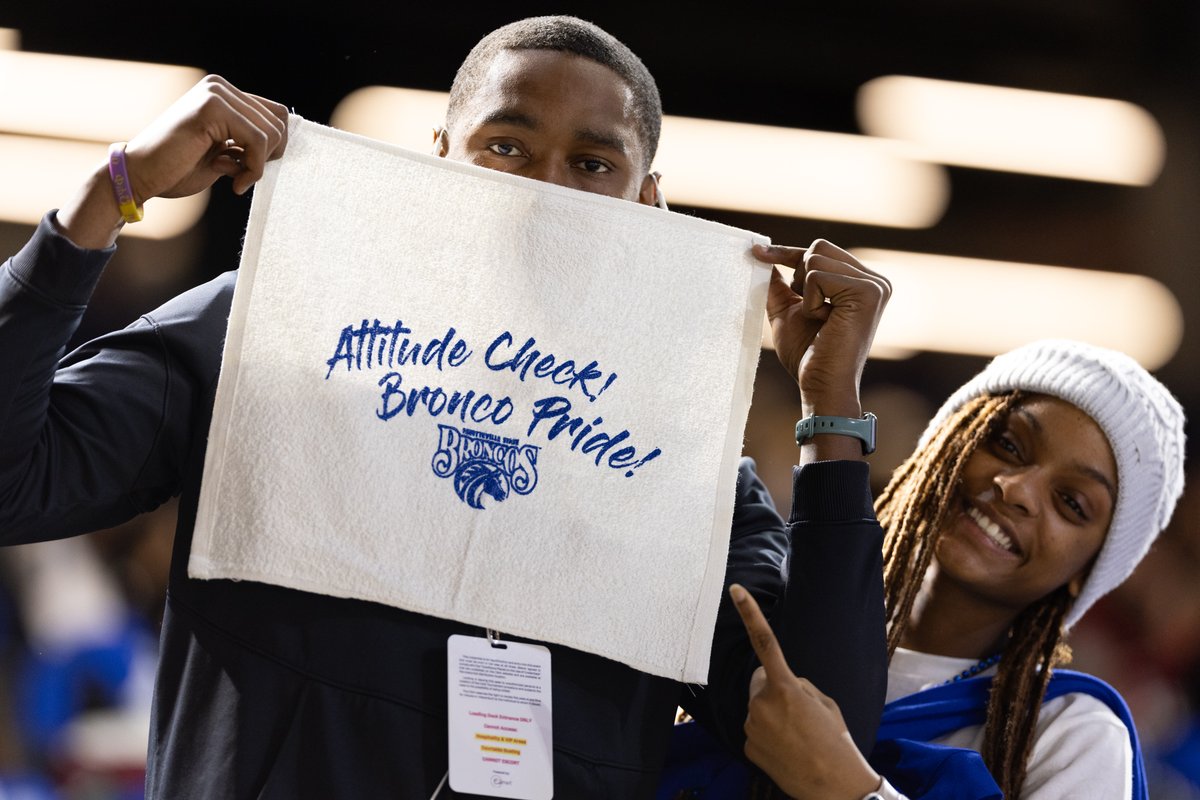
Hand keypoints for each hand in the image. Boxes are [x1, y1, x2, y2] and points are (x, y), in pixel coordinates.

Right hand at [124, 74, 289, 200]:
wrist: (140, 176)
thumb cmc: (178, 169)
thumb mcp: (223, 152)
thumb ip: (246, 141)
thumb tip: (282, 142)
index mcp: (222, 94)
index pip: (276, 114)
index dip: (274, 147)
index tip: (253, 169)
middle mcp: (219, 87)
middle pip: (279, 122)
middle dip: (269, 157)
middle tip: (244, 176)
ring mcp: (215, 93)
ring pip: (271, 132)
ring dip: (260, 166)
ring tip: (237, 180)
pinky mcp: (211, 108)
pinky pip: (258, 141)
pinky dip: (254, 169)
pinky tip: (234, 184)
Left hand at [730, 583, 881, 799]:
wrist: (834, 787)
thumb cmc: (836, 741)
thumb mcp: (824, 703)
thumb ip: (799, 685)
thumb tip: (780, 683)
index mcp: (785, 687)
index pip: (765, 641)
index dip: (749, 613)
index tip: (735, 589)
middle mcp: (761, 703)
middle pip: (761, 681)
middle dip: (774, 687)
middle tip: (800, 711)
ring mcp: (751, 725)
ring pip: (758, 706)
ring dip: (772, 712)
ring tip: (797, 734)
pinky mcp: (747, 744)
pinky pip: (755, 728)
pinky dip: (768, 732)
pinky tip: (787, 747)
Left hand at [752, 241, 889, 417]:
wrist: (821, 385)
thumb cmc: (807, 355)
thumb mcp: (788, 311)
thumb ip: (779, 284)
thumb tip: (760, 253)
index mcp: (862, 282)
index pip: (821, 252)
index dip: (786, 253)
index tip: (756, 251)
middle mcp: (876, 280)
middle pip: (818, 247)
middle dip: (799, 278)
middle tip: (810, 312)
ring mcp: (875, 285)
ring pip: (815, 259)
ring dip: (805, 294)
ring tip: (821, 320)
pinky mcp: (868, 292)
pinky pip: (816, 276)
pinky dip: (810, 302)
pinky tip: (825, 322)